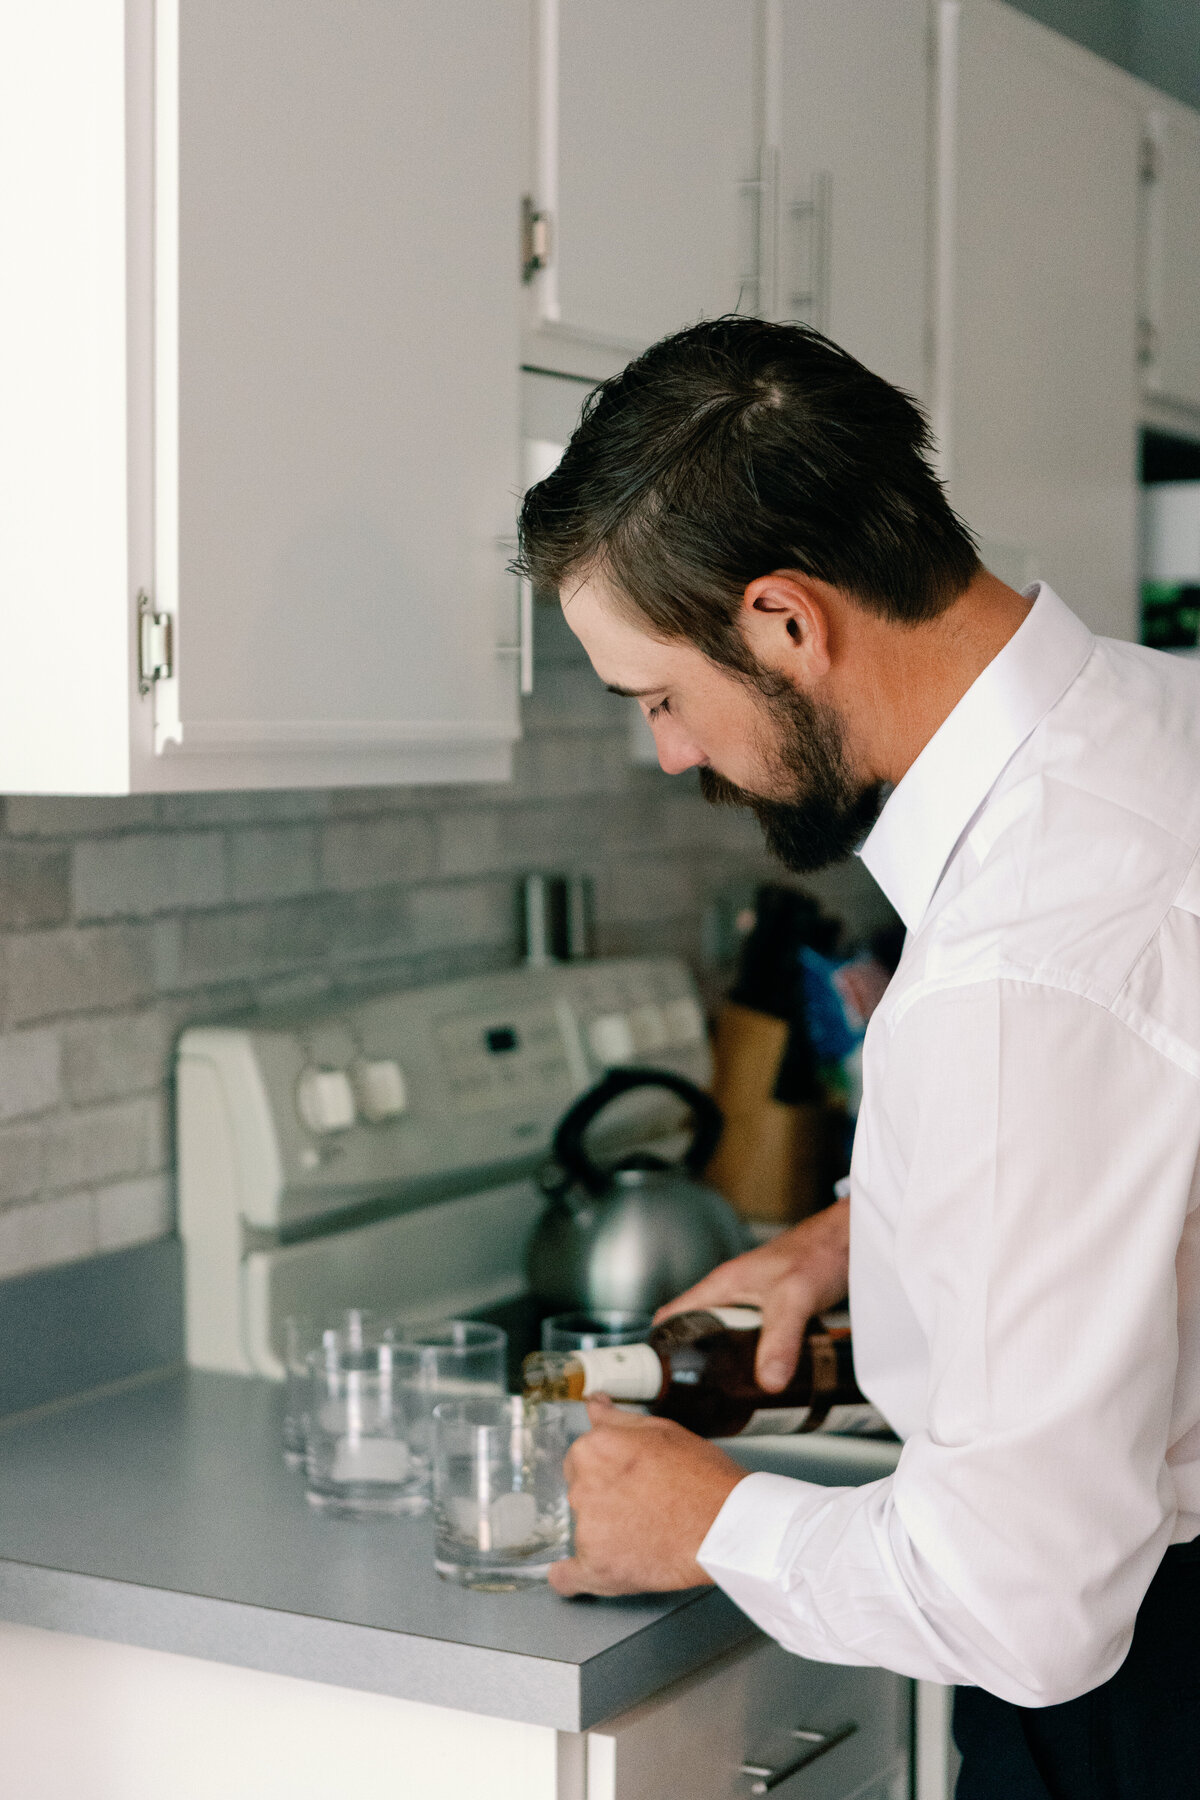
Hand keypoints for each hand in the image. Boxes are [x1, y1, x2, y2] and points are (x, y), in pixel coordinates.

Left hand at [548, 1396, 746, 1597]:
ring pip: (581, 1531)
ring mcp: (586, 1530)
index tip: (625, 1480)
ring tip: (641, 1535)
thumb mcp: (662, 1431)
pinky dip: (573, 1578)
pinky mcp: (596, 1568)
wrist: (726, 1526)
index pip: (581, 1459)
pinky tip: (578, 1575)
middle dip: (602, 1498)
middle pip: (579, 1493)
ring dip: (601, 1534)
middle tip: (639, 1505)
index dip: (606, 1469)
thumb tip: (594, 1403)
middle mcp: (581, 1487)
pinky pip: (566, 1579)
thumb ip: (618, 1420)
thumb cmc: (703, 1477)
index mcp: (593, 1449)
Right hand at [654, 1194, 849, 1391]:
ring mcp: (755, 1304)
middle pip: (698, 1336)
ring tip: (732, 1400)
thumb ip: (780, 1340)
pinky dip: (757, 1362)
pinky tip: (770, 1381)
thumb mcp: (794, 1299)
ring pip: (729, 1341)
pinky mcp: (777, 1313)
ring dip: (730, 1368)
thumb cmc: (820, 1250)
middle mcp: (733, 1295)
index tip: (656, 1381)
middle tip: (698, 1403)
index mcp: (722, 1286)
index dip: (658, 1349)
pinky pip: (755, 1342)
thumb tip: (768, 1382)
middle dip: (695, 1369)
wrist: (852, 1239)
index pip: (672, 1318)